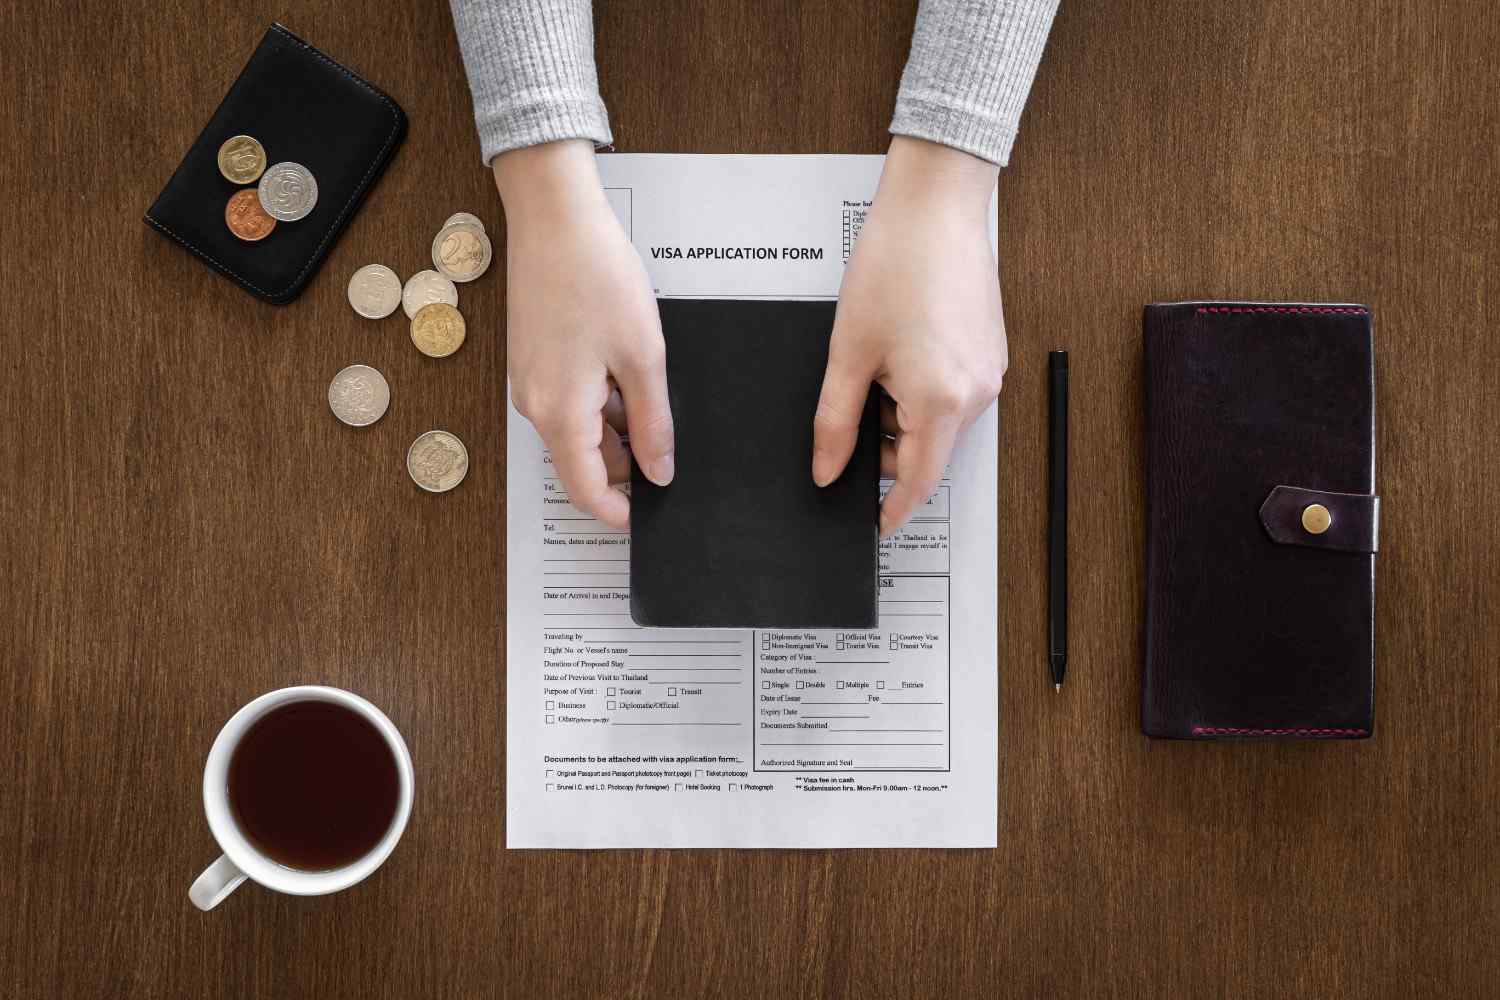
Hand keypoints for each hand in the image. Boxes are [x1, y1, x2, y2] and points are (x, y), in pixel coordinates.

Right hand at [494, 140, 673, 529]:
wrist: (553, 216)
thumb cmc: (594, 274)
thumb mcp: (643, 356)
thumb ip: (652, 422)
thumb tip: (659, 470)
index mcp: (559, 414)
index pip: (586, 491)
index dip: (619, 513)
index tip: (649, 519)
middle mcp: (535, 405)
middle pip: (583, 462)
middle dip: (626, 464)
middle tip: (669, 444)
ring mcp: (530, 382)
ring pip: (580, 429)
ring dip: (617, 425)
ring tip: (651, 387)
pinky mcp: (534, 360)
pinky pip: (571, 400)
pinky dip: (602, 399)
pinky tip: (629, 366)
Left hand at [813, 136, 1005, 536]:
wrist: (936, 205)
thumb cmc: (895, 264)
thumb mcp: (848, 353)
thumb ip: (834, 422)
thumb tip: (827, 468)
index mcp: (941, 401)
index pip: (918, 482)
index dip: (894, 508)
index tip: (875, 524)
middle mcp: (976, 393)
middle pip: (928, 451)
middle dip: (888, 446)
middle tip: (853, 410)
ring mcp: (989, 372)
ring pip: (939, 421)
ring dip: (903, 412)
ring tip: (876, 361)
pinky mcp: (991, 352)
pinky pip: (953, 392)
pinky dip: (922, 389)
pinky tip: (900, 347)